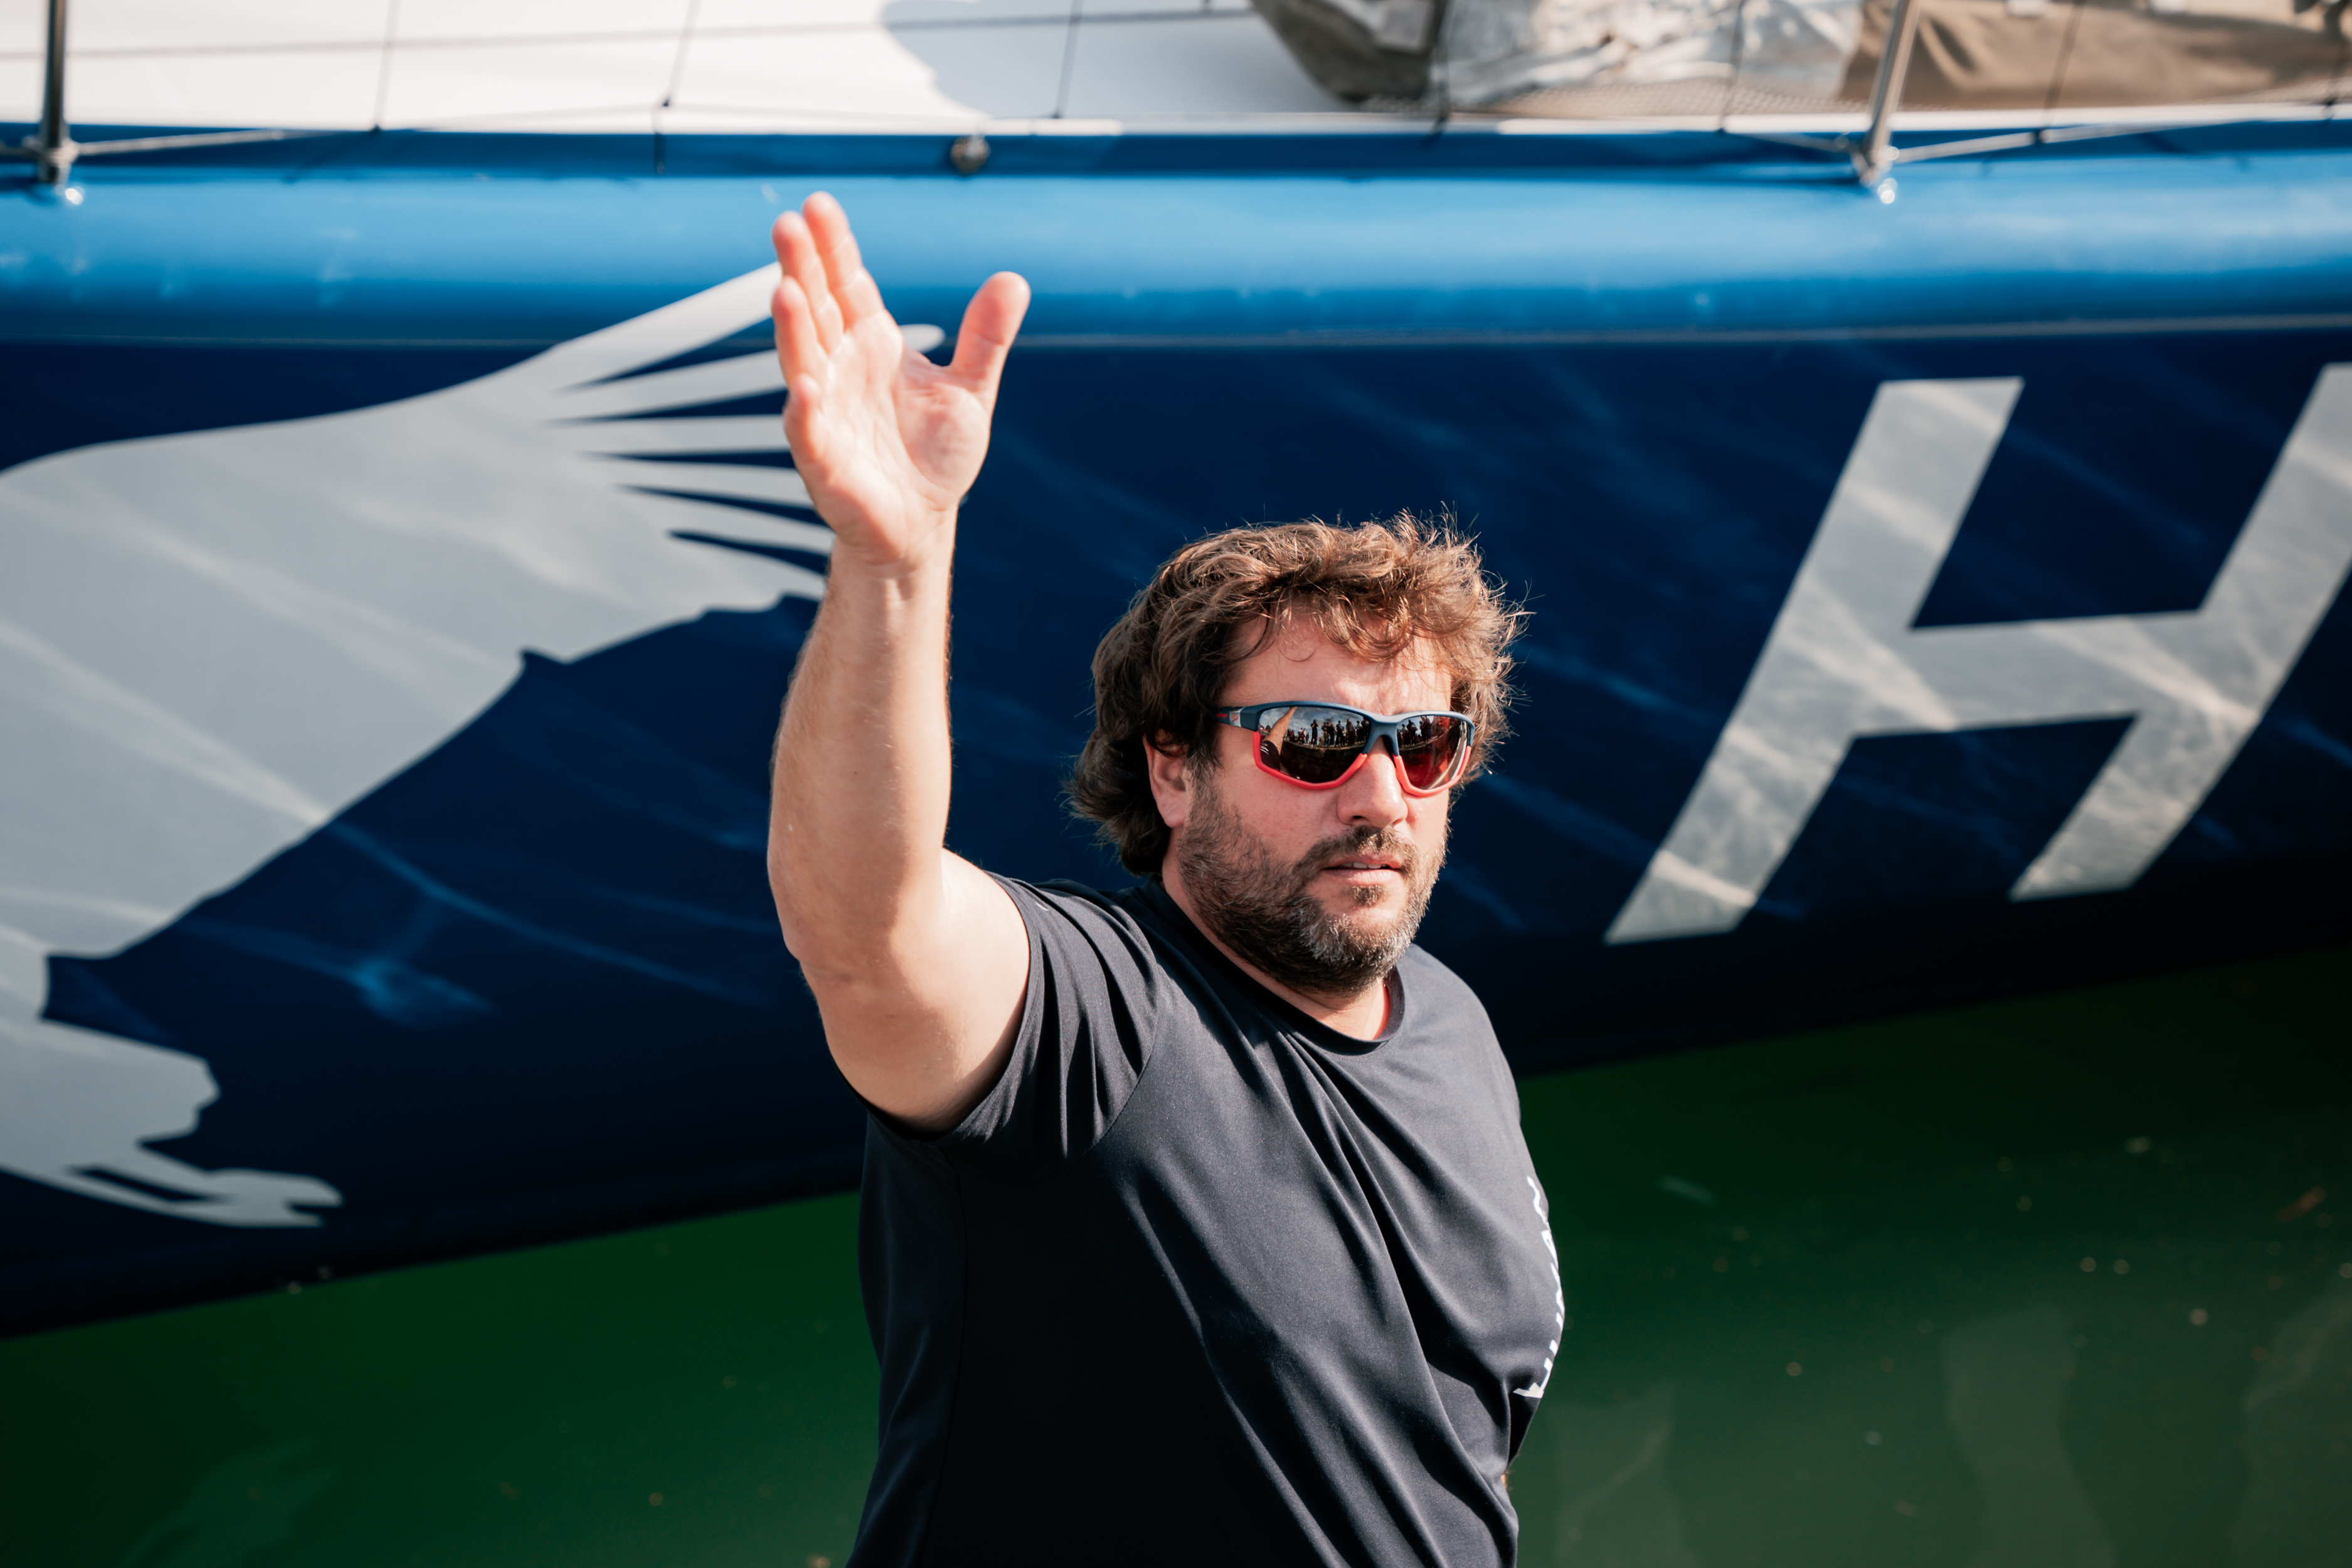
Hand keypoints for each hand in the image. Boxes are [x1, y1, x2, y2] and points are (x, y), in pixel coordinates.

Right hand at [770, 193, 1029, 572]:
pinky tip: (802, 387)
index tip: (819, 204)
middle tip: (788, 224)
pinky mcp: (824, 460)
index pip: (847, 284)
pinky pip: (808, 432)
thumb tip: (1013, 280)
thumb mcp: (970, 389)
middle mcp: (840, 369)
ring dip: (793, 328)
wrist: (922, 522)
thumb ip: (987, 337)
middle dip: (801, 268)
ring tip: (784, 290)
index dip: (833, 246)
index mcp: (872, 344)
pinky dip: (804, 410)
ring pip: (803, 361)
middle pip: (817, 309)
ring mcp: (826, 411)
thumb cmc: (934, 454)